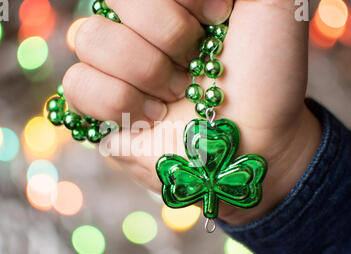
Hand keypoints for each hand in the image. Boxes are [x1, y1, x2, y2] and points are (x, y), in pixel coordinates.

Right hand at [63, 0, 321, 225]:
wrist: (254, 142)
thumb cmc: (266, 78)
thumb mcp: (273, 8)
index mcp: (171, 0)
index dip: (182, 1)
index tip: (218, 20)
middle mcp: (135, 23)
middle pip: (112, 1)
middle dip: (168, 38)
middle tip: (194, 66)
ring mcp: (111, 61)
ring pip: (88, 38)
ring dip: (146, 73)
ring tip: (175, 95)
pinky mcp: (96, 103)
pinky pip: (77, 83)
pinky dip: (120, 102)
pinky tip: (150, 116)